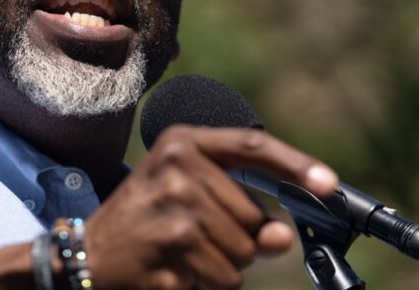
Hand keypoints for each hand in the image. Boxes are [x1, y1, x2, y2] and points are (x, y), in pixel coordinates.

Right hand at [84, 125, 338, 289]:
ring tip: (183, 251)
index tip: (330, 184)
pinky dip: (208, 283)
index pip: (253, 147)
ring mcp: (172, 214)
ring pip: (242, 254)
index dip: (297, 165)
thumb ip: (243, 208)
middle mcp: (176, 171)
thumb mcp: (189, 195)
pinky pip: (223, 280)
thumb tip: (282, 238)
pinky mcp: (169, 254)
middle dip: (238, 237)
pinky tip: (176, 269)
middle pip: (253, 216)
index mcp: (182, 143)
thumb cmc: (149, 216)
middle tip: (196, 234)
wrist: (88, 253)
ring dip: (224, 263)